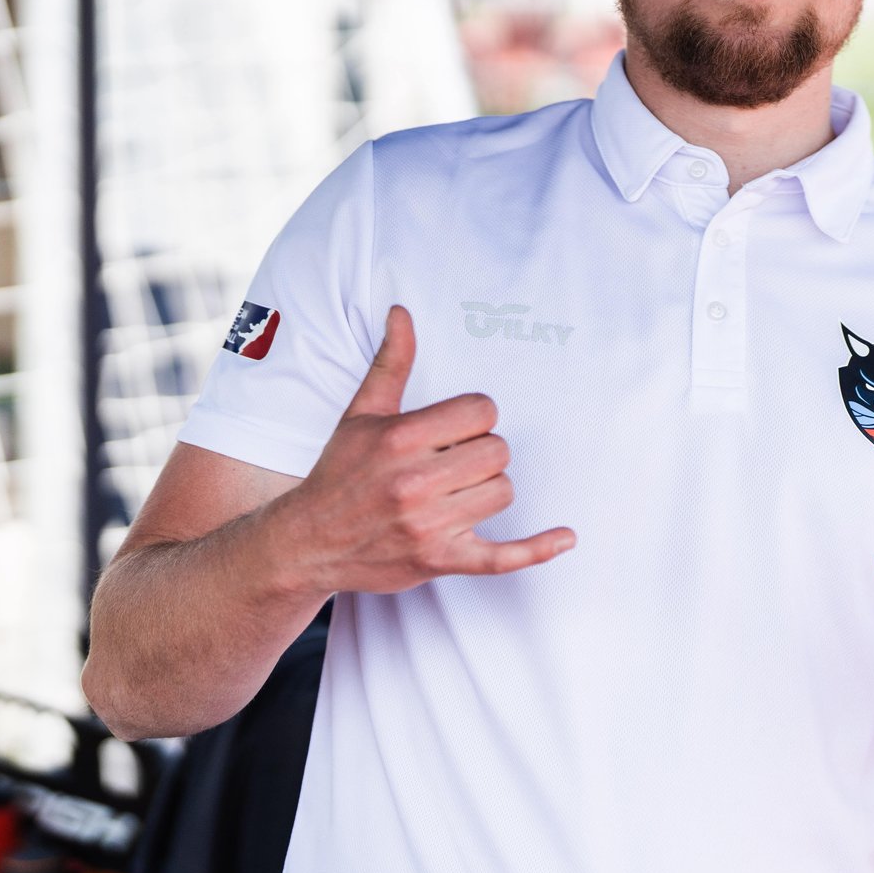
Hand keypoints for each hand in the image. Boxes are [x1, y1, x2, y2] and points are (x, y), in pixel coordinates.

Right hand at [266, 305, 573, 594]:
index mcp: (400, 438)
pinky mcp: (439, 560)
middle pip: (498, 452)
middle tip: (450, 463)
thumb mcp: (361, 413)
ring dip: (488, 489)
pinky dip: (536, 550)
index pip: (482, 411)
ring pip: (503, 491)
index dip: (474, 418)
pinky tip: (565, 537)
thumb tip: (402, 312)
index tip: (452, 430)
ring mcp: (428, 525)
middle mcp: (415, 481)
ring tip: (455, 492)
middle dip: (481, 453)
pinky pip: (501, 558)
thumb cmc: (339, 472)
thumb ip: (391, 362)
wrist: (307, 543)